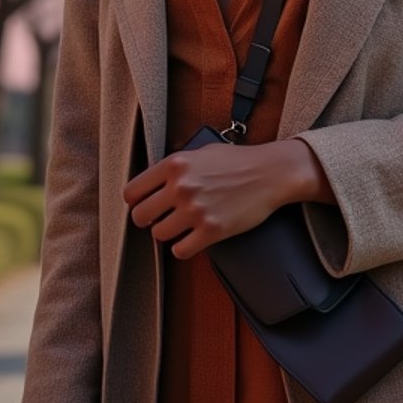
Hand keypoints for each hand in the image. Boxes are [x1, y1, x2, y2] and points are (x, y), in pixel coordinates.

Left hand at [123, 138, 324, 258]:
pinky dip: (184, 247)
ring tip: (181, 226)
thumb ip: (175, 166)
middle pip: (140, 216)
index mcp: (175, 164)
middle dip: (148, 219)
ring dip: (168, 233)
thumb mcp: (200, 151)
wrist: (270, 173)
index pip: (132, 192)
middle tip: (160, 218)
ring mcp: (195, 210)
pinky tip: (192, 238)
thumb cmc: (238, 161)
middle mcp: (181, 187)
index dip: (135, 201)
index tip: (143, 204)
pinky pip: (180, 251)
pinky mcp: (211, 231)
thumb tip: (153, 182)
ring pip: (159, 235)